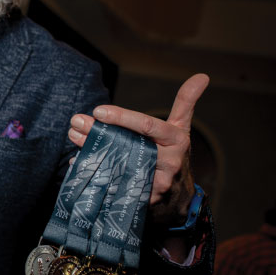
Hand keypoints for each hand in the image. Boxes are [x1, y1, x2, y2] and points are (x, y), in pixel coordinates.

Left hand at [68, 74, 209, 224]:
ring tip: (73, 138)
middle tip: (75, 123)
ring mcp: (155, 183)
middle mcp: (168, 162)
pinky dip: (94, 173)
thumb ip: (185, 102)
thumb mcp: (182, 127)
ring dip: (91, 152)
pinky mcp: (142, 199)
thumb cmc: (174, 152)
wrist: (178, 195)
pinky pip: (113, 184)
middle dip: (97, 134)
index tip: (98, 110)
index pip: (147, 125)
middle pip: (127, 146)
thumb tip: (202, 75)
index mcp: (176, 140)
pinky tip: (77, 163)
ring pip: (117, 165)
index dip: (122, 117)